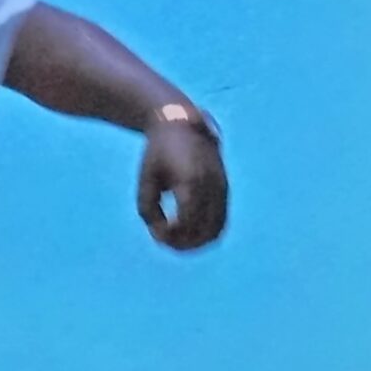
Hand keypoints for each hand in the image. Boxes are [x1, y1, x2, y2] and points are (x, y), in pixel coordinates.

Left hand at [137, 119, 228, 250]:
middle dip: (183, 244)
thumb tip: (160, 236)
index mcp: (190, 180)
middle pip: (203, 230)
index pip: (186, 221)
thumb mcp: (146, 179)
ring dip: (197, 243)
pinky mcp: (224, 190)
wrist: (183, 126)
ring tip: (177, 243)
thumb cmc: (158, 153)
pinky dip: (207, 234)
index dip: (171, 235)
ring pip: (216, 230)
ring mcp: (221, 188)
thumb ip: (147, 208)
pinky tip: (189, 234)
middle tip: (165, 241)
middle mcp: (210, 185)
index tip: (155, 232)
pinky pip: (221, 221)